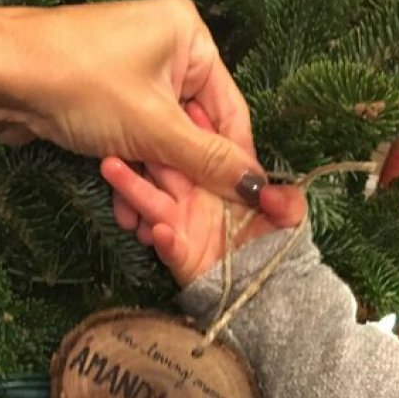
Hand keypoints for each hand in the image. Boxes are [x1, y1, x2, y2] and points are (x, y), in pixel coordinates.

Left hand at [6, 0, 266, 205]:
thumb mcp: (155, 128)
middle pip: (197, 131)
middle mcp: (168, 51)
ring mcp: (134, 76)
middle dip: (188, 181)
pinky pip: (136, 143)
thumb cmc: (81, 84)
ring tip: (149, 225)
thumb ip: (210, 161)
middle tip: (188, 223)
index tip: (246, 207)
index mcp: (190, 37)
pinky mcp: (106, 102)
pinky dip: (133, 176)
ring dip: (158, 186)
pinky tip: (127, 211)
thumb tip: (261, 189)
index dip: (237, 162)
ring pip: (164, 144)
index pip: (231, 110)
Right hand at [101, 102, 305, 285]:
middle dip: (145, 147)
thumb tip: (269, 191)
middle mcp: (193, 195)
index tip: (180, 105)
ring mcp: (181, 223)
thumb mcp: (288, 220)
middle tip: (125, 124)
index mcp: (216, 178)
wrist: (267, 292)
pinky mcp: (179, 254)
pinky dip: (163, 239)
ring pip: (153, 201)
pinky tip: (157, 232)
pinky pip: (168, 244)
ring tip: (110, 167)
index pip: (200, 146)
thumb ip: (288, 202)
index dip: (190, 126)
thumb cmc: (274, 249)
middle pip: (165, 167)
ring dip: (133, 186)